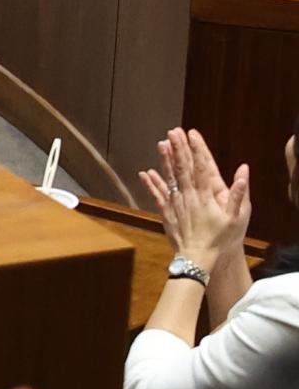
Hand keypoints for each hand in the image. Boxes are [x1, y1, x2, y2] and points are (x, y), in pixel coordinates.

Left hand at [144, 125, 250, 267]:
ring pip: (169, 178)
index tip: (192, 134)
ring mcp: (175, 204)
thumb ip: (239, 193)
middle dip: (178, 148)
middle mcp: (188, 196)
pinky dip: (151, 183)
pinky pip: (157, 195)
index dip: (197, 149)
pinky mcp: (167, 213)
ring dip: (165, 160)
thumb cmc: (220, 239)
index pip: (201, 167)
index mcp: (205, 195)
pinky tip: (145, 172)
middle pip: (182, 168)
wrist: (198, 257)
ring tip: (161, 144)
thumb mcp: (237, 218)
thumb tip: (243, 170)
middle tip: (173, 131)